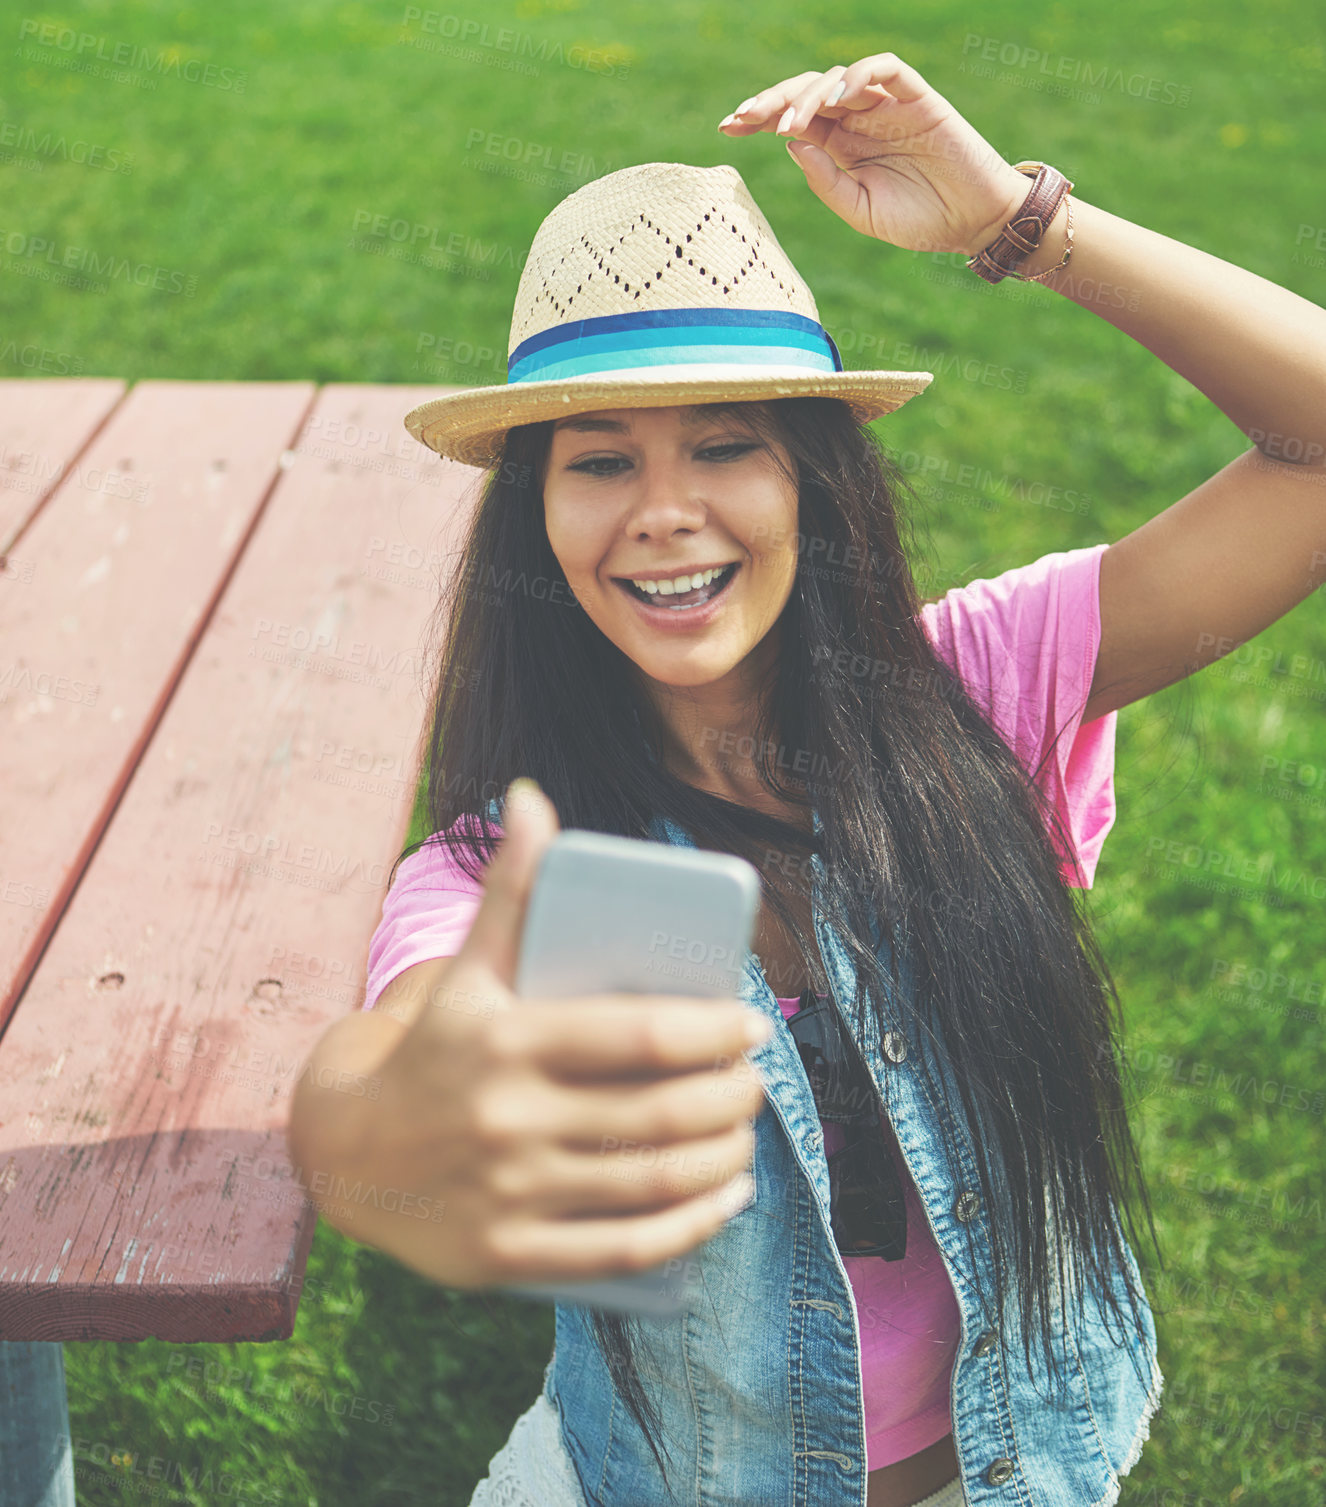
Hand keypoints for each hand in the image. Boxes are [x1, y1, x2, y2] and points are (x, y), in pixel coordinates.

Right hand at [329, 782, 770, 1290]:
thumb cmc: (436, 1044)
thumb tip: (531, 795)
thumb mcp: (468, 967)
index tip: (750, 1022)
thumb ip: (509, 886)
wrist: (347, 1150)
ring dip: (722, 1157)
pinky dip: (690, 1229)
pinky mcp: (509, 1255)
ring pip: (650, 1182)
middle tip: (754, 1079)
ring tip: (745, 1132)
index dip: (713, 1032)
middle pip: (658, 1112)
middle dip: (731, 1095)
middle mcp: (507, 1119)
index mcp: (507, 1039)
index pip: (640, 1036)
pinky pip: (622, 1250)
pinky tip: (727, 1201)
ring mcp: (508, 1193)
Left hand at [718, 52, 1033, 257]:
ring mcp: (887, 105)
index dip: (759, 118)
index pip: (792, 120)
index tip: (727, 127)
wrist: (972, 223)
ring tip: (790, 123)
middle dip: (771, 100)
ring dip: (809, 95)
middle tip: (742, 117)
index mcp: (840, 146)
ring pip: (838, 78)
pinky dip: (858, 74)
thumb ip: (827, 180)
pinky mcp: (917, 97)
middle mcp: (859, 119)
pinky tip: (837, 96)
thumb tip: (793, 143)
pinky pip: (884, 69)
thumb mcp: (860, 210)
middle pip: (807, 93)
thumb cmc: (919, 221)